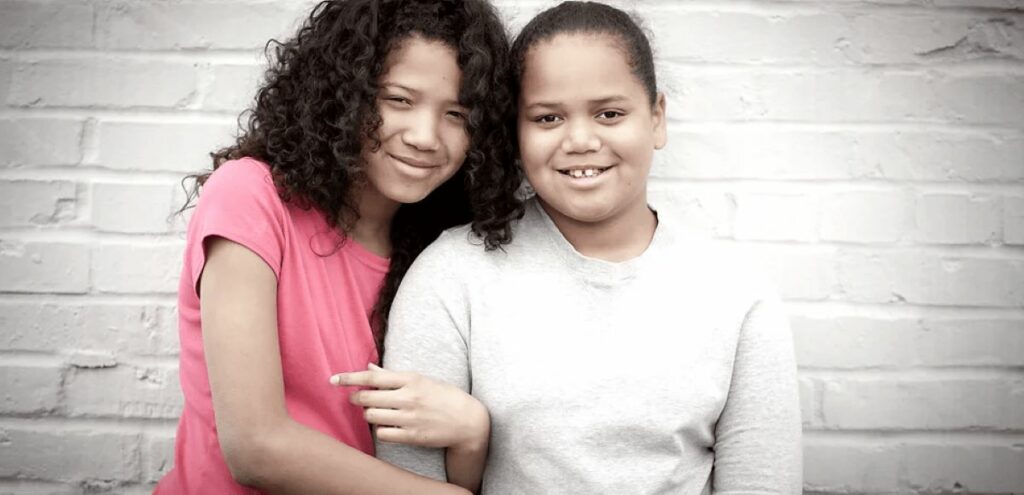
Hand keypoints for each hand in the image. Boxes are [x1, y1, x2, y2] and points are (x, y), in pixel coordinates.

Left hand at [330, 364, 488, 452]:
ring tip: (375, 412)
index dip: (349, 378)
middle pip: (367, 398)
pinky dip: (379, 429)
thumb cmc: (442, 396)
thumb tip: (368, 368)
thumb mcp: (421, 379)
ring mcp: (410, 418)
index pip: (372, 377)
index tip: (333, 380)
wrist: (467, 421)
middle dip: (356, 398)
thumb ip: (392, 375)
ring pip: (372, 416)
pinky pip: (382, 434)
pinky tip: (386, 425)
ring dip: (368, 414)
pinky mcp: (412, 436)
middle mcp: (408, 397)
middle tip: (355, 398)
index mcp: (410, 379)